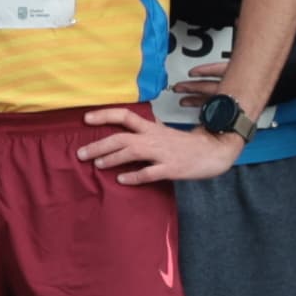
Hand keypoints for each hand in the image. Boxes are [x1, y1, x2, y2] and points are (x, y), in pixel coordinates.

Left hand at [80, 100, 242, 184]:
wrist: (214, 151)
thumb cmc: (185, 145)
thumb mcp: (163, 133)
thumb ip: (143, 133)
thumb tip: (120, 136)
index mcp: (151, 128)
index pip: (125, 116)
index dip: (105, 115)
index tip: (86, 119)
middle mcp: (154, 138)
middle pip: (122, 137)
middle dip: (99, 145)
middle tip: (81, 153)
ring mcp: (163, 154)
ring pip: (132, 152)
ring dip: (112, 158)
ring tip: (97, 164)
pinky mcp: (171, 169)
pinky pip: (149, 173)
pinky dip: (134, 176)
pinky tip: (122, 180)